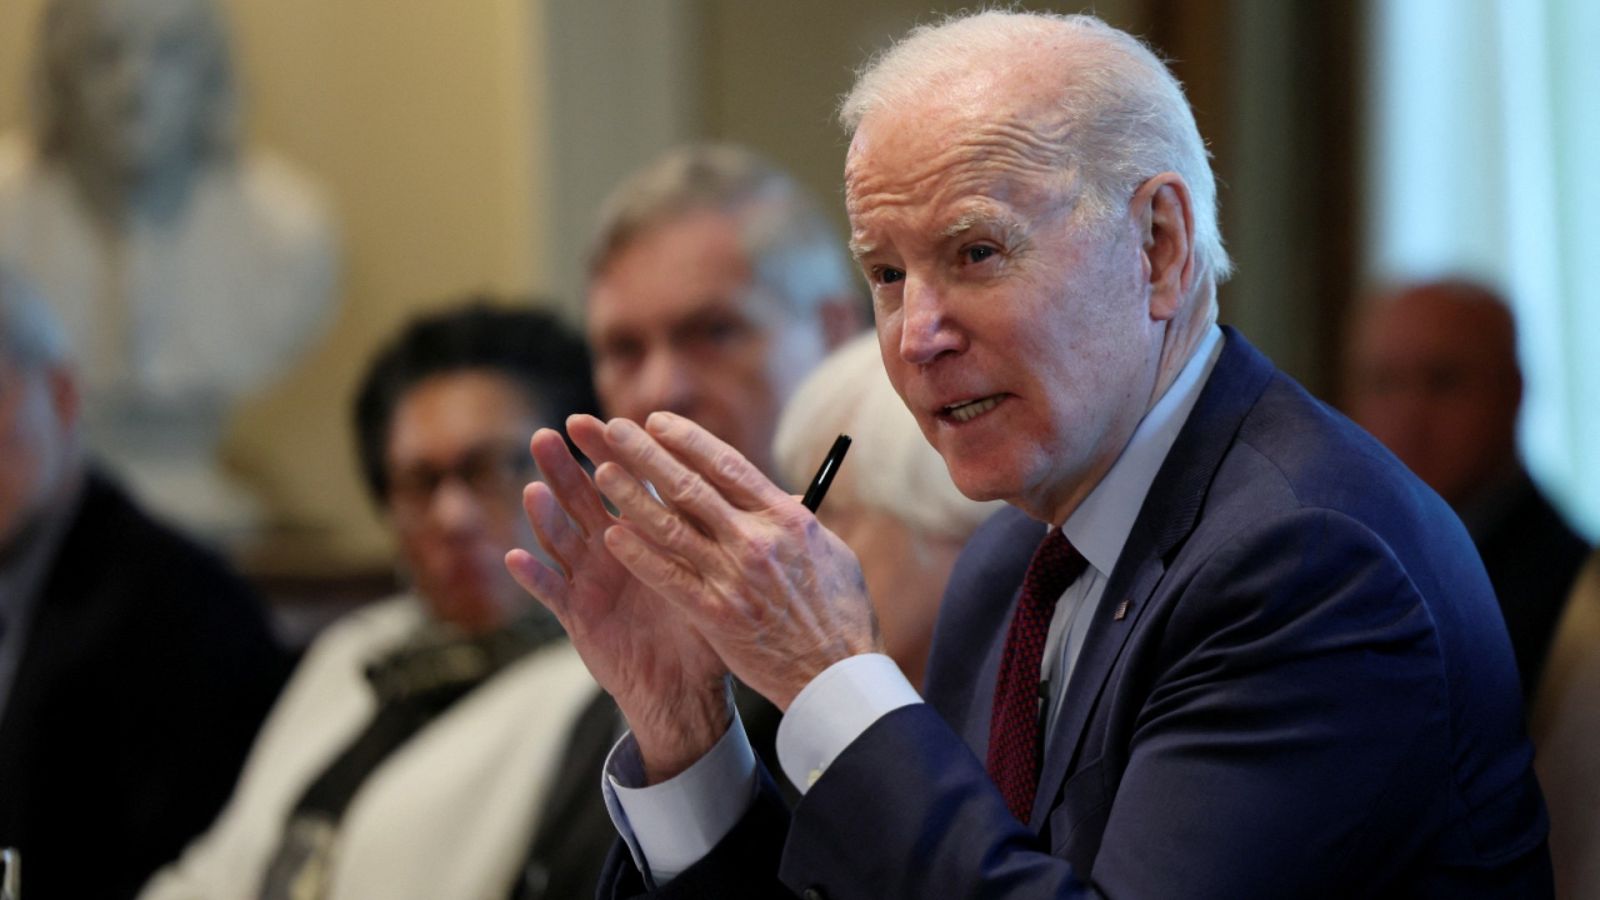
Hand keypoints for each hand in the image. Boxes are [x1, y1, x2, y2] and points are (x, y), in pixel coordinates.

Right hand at [506, 416, 729, 781]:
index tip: (611, 419)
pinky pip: (551, 594)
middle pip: (586, 497)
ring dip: (546, 512)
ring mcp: (591, 579)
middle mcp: (612, 549)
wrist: (687, 687)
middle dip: (571, 465)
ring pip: (562, 537)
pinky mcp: (578, 615)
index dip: (622, 451)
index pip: (631, 481)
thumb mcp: (729, 575)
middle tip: (556, 431)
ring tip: (534, 486)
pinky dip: (533, 576)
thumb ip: (749, 534)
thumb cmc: (709, 623)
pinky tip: (515, 557)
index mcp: (647, 532)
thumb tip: (801, 497)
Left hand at [591, 411, 880, 709]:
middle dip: (647, 454)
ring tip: (601, 472)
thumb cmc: (839, 612)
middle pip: (690, 486)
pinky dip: (639, 555)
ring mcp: (733, 577)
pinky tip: (612, 536)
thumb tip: (779, 494)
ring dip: (632, 496)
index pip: (727, 464)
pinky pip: (668, 577)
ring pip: (670, 527)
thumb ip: (795, 521)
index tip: (657, 421)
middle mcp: (756, 540)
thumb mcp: (828, 551)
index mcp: (786, 517)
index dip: (687, 439)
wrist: (836, 674)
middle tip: (613, 429)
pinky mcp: (715, 614)